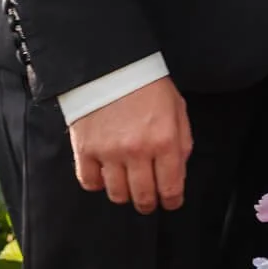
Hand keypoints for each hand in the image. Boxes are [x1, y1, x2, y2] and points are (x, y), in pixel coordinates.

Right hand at [68, 78, 192, 213]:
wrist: (111, 64)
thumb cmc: (147, 84)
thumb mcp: (177, 109)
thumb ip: (182, 142)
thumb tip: (178, 171)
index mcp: (164, 140)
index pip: (170, 187)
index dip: (172, 200)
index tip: (171, 202)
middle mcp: (137, 150)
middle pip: (143, 197)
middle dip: (149, 204)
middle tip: (149, 201)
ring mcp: (109, 152)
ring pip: (117, 194)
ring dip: (124, 195)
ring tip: (127, 185)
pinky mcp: (85, 149)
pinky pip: (90, 182)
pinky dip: (98, 183)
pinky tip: (105, 174)